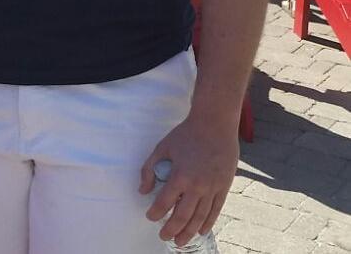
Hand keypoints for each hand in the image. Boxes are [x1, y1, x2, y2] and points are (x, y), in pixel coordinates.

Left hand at [140, 114, 237, 245]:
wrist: (214, 125)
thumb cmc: (186, 134)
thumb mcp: (162, 147)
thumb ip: (150, 169)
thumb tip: (143, 190)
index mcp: (180, 175)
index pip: (165, 202)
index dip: (156, 212)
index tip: (150, 217)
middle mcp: (197, 186)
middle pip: (183, 215)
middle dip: (172, 229)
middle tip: (164, 236)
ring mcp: (213, 188)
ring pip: (200, 217)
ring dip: (189, 231)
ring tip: (180, 241)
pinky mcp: (224, 187)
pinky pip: (215, 210)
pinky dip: (207, 223)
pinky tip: (199, 230)